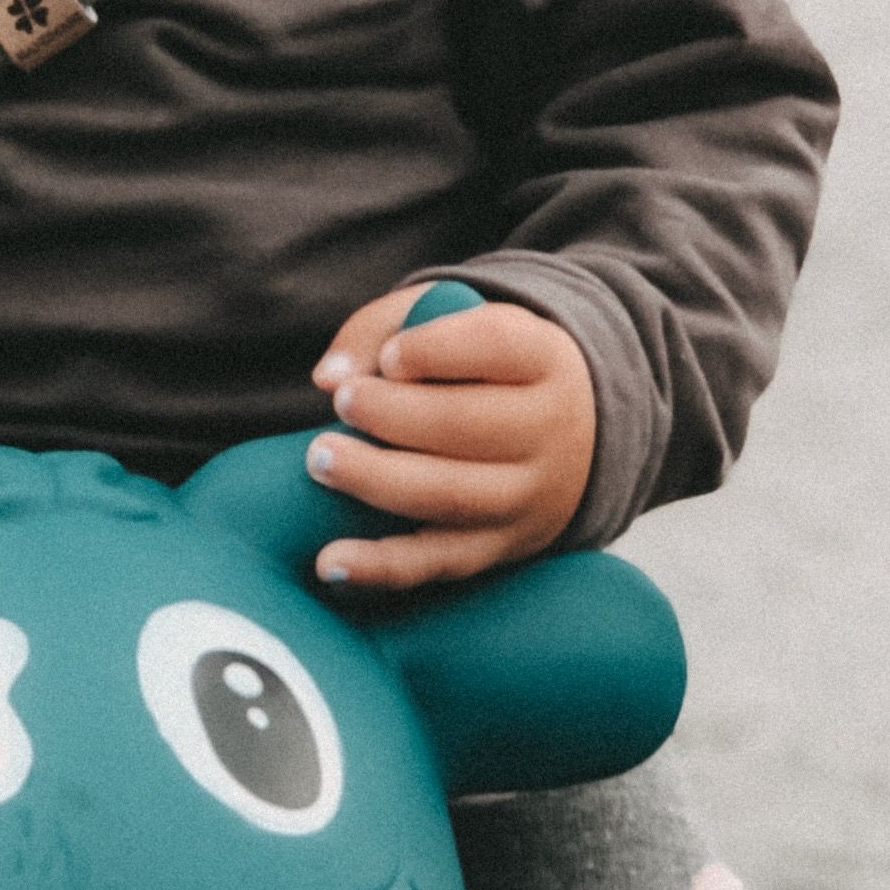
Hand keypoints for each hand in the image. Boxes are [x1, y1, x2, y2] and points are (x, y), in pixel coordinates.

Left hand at [304, 289, 595, 592]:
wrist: (569, 437)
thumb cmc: (484, 367)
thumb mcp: (449, 322)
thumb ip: (383, 328)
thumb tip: (327, 377)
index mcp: (545, 358)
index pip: (496, 346)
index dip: (435, 350)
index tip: (389, 357)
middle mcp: (550, 431)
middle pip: (467, 425)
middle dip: (392, 415)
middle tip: (341, 401)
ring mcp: (529, 497)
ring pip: (450, 496)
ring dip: (376, 480)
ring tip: (320, 459)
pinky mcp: (500, 547)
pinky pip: (439, 562)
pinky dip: (380, 567)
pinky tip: (329, 561)